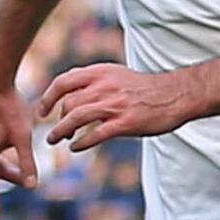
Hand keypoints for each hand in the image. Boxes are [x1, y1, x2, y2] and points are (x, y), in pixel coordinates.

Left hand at [38, 63, 189, 151]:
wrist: (177, 94)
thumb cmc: (147, 88)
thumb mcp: (118, 75)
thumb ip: (95, 83)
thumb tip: (71, 96)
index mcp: (102, 72)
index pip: (63, 82)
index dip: (48, 97)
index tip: (43, 111)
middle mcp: (105, 86)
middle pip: (68, 104)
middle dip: (58, 120)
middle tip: (56, 132)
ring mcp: (115, 105)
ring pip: (75, 119)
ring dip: (60, 132)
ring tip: (56, 140)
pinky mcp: (125, 123)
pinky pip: (94, 135)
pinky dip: (80, 143)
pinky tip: (76, 147)